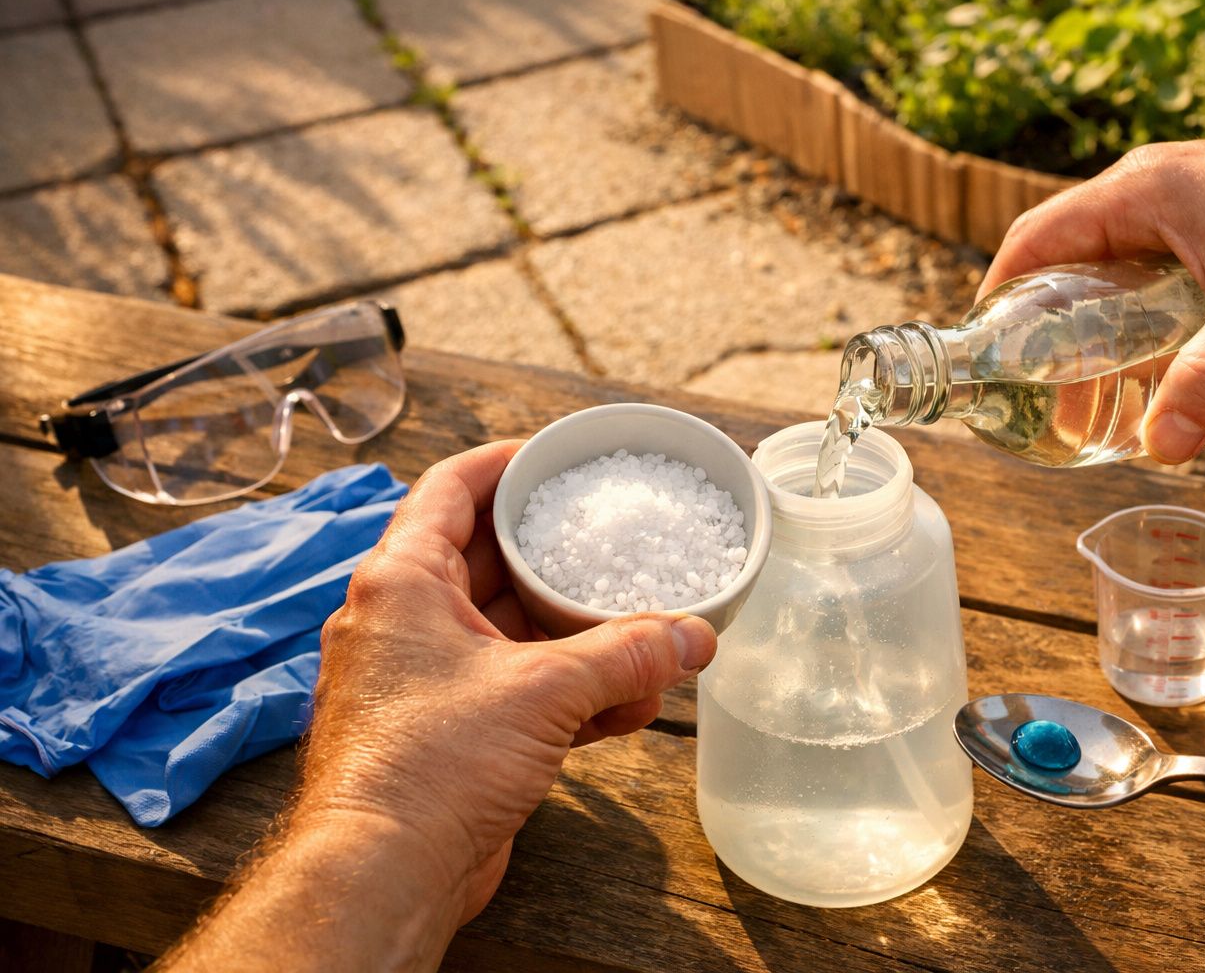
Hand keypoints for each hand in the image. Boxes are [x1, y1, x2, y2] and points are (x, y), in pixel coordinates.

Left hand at [159, 441, 718, 972]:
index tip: (552, 456)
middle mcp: (405, 622)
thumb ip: (627, 656)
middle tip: (615, 544)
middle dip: (562, 564)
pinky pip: (516, 691)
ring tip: (643, 639)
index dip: (505, 463)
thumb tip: (694, 636)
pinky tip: (626, 707)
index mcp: (403, 581)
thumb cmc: (425, 768)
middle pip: (492, 562)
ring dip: (579, 640)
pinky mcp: (447, 733)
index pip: (451, 489)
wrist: (382, 875)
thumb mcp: (544, 691)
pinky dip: (568, 694)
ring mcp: (423, 679)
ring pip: (511, 634)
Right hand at [978, 121, 1204, 462]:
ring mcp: (1186, 202)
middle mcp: (1152, 188)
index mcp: (1139, 190)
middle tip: (1054, 397)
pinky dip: (1140, 314)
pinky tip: (1165, 361)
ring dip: (1099, 326)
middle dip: (1052, 330)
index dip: (1000, 298)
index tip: (991, 356)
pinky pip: (1153, 268)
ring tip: (1105, 394)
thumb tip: (1159, 449)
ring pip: (1114, 267)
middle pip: (1068, 260)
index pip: (1033, 240)